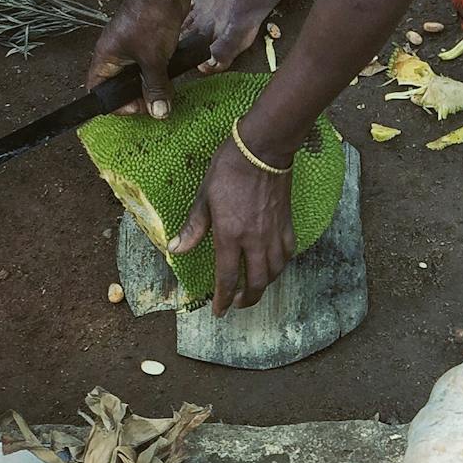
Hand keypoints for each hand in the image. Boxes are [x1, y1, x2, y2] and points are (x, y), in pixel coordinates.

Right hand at [86, 0, 190, 117]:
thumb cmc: (150, 20)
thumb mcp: (153, 60)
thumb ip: (155, 87)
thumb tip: (159, 113)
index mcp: (106, 57)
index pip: (98, 89)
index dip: (116, 104)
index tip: (139, 108)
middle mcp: (115, 55)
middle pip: (119, 86)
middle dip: (136, 98)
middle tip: (156, 103)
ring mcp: (130, 49)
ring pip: (136, 77)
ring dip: (149, 87)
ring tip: (165, 93)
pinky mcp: (146, 44)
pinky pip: (148, 66)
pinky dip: (158, 75)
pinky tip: (171, 80)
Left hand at [169, 133, 294, 314]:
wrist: (263, 150)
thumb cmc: (229, 168)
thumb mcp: (204, 197)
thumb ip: (193, 227)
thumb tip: (175, 249)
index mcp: (230, 235)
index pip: (227, 277)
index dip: (222, 299)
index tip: (219, 312)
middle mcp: (255, 240)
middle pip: (256, 282)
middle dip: (247, 299)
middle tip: (237, 304)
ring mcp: (274, 233)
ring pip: (274, 272)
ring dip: (264, 286)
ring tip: (254, 289)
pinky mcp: (286, 224)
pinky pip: (287, 253)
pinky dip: (280, 265)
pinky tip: (274, 266)